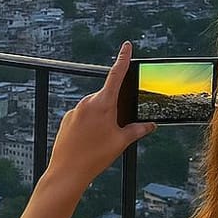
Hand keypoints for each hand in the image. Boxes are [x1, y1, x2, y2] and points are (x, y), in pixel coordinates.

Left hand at [43, 42, 155, 195]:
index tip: (126, 46)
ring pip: (94, 107)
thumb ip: (137, 130)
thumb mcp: (121, 142)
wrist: (67, 171)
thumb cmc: (95, 156)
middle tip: (114, 130)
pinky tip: (89, 141)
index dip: (123, 59)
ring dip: (101, 118)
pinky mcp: (67, 119)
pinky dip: (89, 124)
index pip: (116, 75)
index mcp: (103, 104)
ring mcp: (75, 110)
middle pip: (106, 97)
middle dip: (113, 108)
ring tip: (99, 141)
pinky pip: (83, 116)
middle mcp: (87, 102)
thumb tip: (150, 125)